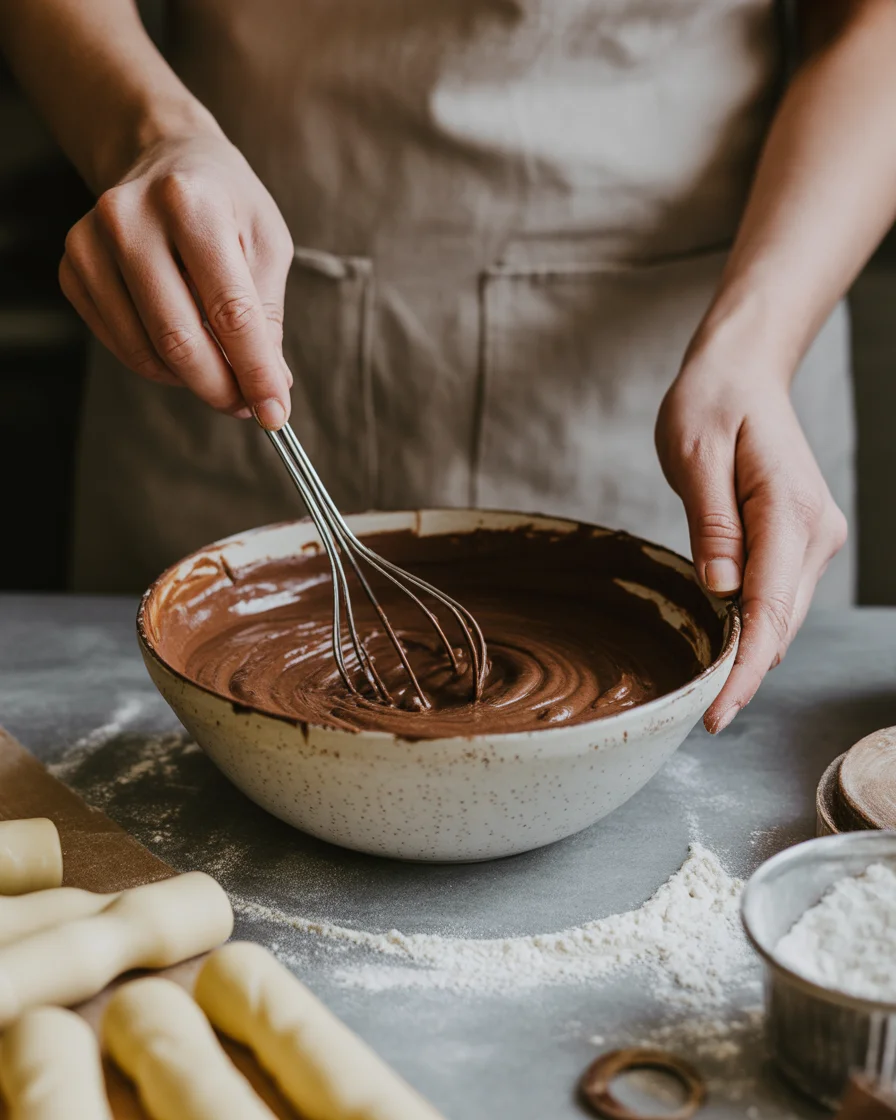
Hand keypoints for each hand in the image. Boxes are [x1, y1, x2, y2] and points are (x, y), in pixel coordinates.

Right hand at [59, 131, 293, 428]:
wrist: (165, 159)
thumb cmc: (227, 205)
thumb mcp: (267, 244)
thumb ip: (266, 316)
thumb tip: (269, 388)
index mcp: (190, 203)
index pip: (228, 310)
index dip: (254, 371)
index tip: (274, 413)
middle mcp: (129, 218)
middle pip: (178, 338)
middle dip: (221, 387)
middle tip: (249, 406)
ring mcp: (91, 243)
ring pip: (146, 351)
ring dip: (192, 381)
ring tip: (223, 374)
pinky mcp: (73, 269)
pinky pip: (121, 345)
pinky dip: (160, 365)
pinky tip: (184, 349)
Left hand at [655, 342, 846, 733]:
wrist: (743, 372)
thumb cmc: (712, 403)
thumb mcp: (694, 455)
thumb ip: (711, 525)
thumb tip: (722, 592)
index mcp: (790, 511)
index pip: (770, 610)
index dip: (744, 670)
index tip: (716, 714)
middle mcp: (815, 532)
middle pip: (782, 624)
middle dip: (745, 674)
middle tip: (699, 717)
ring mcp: (813, 538)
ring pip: (783, 616)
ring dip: (750, 653)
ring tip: (706, 692)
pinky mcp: (800, 540)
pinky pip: (778, 596)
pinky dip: (754, 625)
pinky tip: (724, 646)